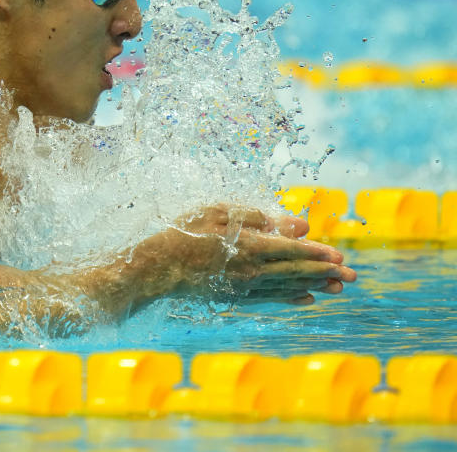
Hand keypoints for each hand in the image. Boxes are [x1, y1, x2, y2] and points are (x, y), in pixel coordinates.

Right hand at [168, 204, 356, 305]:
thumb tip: (298, 226)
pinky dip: (291, 298)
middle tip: (353, 277)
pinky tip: (307, 298)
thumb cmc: (186, 231)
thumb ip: (258, 217)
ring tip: (338, 287)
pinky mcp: (235, 296)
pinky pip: (270, 298)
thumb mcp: (218, 213)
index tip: (340, 255)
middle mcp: (251, 270)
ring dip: (315, 286)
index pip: (293, 250)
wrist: (157, 267)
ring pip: (287, 287)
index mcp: (249, 246)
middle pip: (296, 272)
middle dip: (327, 273)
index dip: (318, 253)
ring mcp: (244, 287)